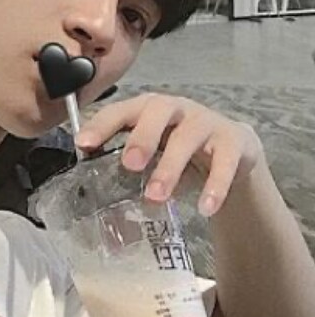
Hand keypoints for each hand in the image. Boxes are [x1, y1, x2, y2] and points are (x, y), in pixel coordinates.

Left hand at [75, 93, 263, 216]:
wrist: (232, 151)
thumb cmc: (176, 148)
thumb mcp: (150, 150)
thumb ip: (123, 161)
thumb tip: (89, 188)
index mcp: (147, 108)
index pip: (120, 110)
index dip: (101, 125)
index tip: (83, 144)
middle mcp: (176, 108)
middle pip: (157, 112)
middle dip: (142, 138)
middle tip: (129, 165)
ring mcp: (205, 121)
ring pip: (187, 138)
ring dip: (170, 168)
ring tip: (156, 197)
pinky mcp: (233, 141)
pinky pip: (225, 161)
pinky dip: (215, 185)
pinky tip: (205, 207)